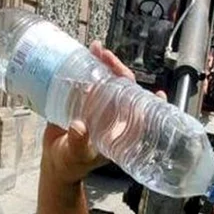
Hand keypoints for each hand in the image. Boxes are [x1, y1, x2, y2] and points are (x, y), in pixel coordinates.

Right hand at [41, 41, 164, 185]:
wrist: (54, 162)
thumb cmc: (70, 163)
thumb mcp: (75, 155)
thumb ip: (78, 143)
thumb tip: (79, 127)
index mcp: (117, 129)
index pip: (138, 111)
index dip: (150, 102)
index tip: (159, 94)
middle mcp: (110, 115)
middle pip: (122, 88)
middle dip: (118, 70)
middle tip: (108, 57)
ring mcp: (96, 107)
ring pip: (105, 81)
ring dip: (103, 64)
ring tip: (96, 50)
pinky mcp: (81, 101)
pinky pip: (86, 81)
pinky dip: (86, 68)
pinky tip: (84, 55)